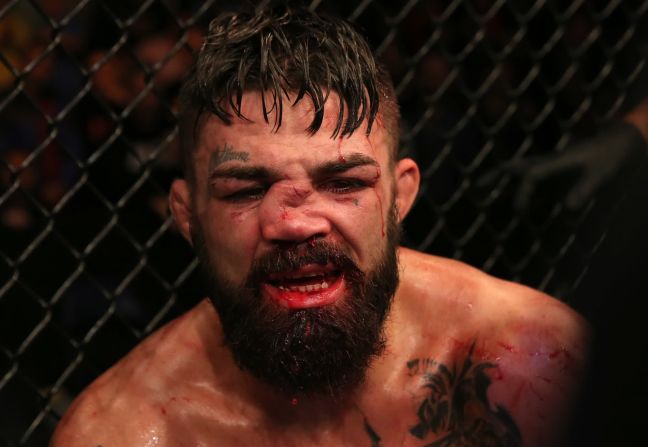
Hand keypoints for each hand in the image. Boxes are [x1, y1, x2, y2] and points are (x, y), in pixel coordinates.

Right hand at [478, 121, 646, 210]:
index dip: (522, 195)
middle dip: (494, 178)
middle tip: (475, 189)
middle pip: (514, 168)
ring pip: (518, 172)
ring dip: (500, 182)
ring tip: (482, 195)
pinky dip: (516, 188)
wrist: (620, 140)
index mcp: (557, 161)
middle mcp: (548, 161)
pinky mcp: (554, 172)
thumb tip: (568, 208)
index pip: (531, 176)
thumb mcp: (603, 173)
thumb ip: (585, 190)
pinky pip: (529, 180)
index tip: (520, 213)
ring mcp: (549, 166)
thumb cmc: (612, 156)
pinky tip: (511, 200)